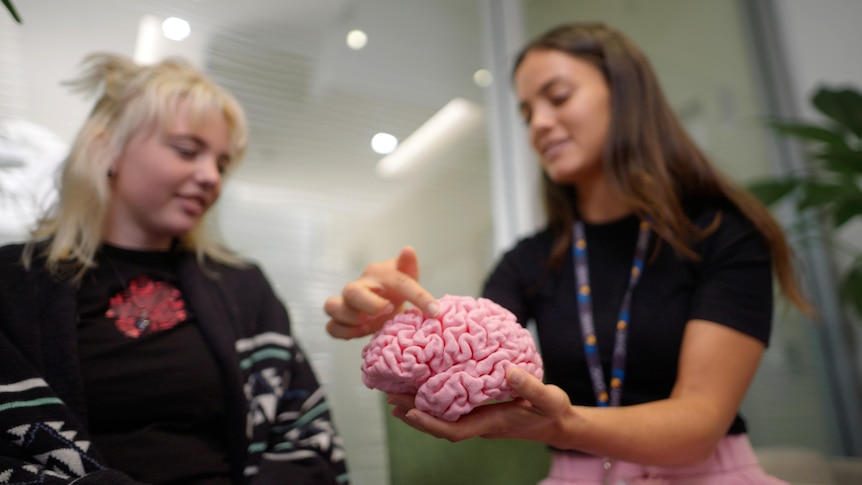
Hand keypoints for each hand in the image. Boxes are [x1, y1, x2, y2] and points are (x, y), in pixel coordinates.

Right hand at [324, 246, 438, 338]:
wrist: (383, 299)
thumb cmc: (394, 286)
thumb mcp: (407, 276)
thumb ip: (409, 266)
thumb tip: (408, 249)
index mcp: (377, 274)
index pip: (397, 281)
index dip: (417, 296)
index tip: (435, 310)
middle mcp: (358, 287)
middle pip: (351, 291)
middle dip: (370, 304)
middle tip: (389, 311)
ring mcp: (346, 304)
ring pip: (332, 306)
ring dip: (350, 319)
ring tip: (368, 324)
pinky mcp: (340, 321)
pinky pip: (331, 327)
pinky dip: (343, 332)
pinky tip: (360, 333)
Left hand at [387, 368, 572, 446]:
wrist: (557, 423)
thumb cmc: (552, 411)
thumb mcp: (548, 398)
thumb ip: (530, 386)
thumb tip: (508, 371)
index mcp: (491, 423)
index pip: (454, 430)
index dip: (430, 423)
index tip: (410, 410)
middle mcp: (479, 424)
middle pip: (439, 425)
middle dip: (413, 414)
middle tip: (389, 397)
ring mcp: (477, 419)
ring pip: (441, 418)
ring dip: (417, 408)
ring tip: (394, 395)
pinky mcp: (478, 410)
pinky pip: (449, 409)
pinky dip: (431, 400)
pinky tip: (420, 388)